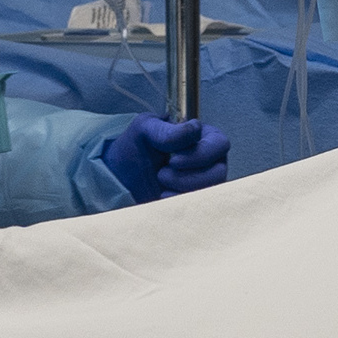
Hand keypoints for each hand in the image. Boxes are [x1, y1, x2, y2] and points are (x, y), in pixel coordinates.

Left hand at [96, 116, 232, 203]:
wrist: (118, 178)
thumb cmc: (133, 150)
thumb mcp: (143, 129)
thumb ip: (167, 129)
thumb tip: (195, 130)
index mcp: (202, 137)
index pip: (220, 144)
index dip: (200, 154)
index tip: (173, 160)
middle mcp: (208, 161)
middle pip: (219, 172)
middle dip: (188, 177)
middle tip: (162, 174)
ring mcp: (203, 184)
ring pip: (210, 192)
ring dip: (183, 190)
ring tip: (161, 183)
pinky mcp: (193, 202)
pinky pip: (199, 208)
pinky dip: (179, 204)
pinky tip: (162, 197)